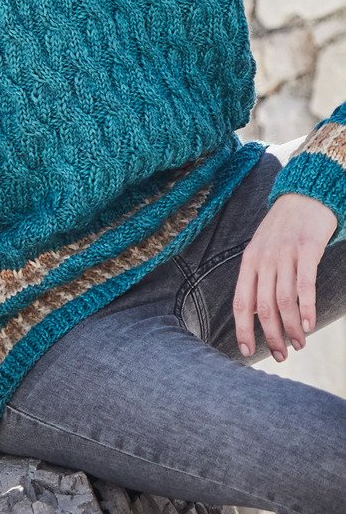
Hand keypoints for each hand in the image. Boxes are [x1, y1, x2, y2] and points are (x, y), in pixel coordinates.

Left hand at [232, 192, 337, 361]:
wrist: (304, 195)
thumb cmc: (283, 228)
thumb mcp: (261, 250)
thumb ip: (256, 278)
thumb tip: (253, 312)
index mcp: (249, 261)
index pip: (241, 301)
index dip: (242, 329)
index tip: (247, 351)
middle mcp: (264, 258)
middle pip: (263, 307)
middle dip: (271, 336)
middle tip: (281, 355)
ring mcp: (285, 254)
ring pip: (285, 300)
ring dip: (292, 328)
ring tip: (300, 344)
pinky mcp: (307, 249)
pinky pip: (305, 284)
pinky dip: (307, 308)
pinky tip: (310, 325)